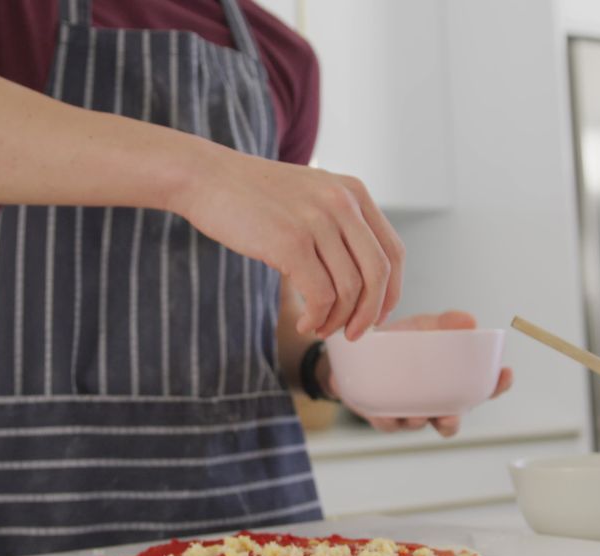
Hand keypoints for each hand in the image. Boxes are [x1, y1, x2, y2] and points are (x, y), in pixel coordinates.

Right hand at [170, 152, 404, 339]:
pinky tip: (304, 323)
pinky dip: (317, 318)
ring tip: (318, 328)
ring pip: (351, 289)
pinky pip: (321, 296)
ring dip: (338, 320)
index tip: (376, 315)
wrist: (206, 177)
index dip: (390, 291)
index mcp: (353, 192)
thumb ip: (338, 224)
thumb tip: (360, 283)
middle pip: (379, 273)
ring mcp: (317, 221)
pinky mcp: (291, 242)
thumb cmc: (252, 195)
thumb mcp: (309, 196)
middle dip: (370, 313)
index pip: (393, 251)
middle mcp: (342, 203)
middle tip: (353, 334)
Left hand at [328, 310, 512, 436]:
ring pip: (420, 425)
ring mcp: (410, 411)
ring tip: (415, 414)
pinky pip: (388, 424)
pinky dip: (389, 420)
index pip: (482, 388)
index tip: (505, 373)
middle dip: (453, 421)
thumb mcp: (423, 326)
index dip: (498, 384)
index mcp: (451, 381)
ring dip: (420, 421)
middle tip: (451, 415)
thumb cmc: (399, 341)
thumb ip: (445, 322)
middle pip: (452, 419)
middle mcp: (434, 401)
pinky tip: (385, 414)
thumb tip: (469, 320)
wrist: (358, 350)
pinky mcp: (383, 416)